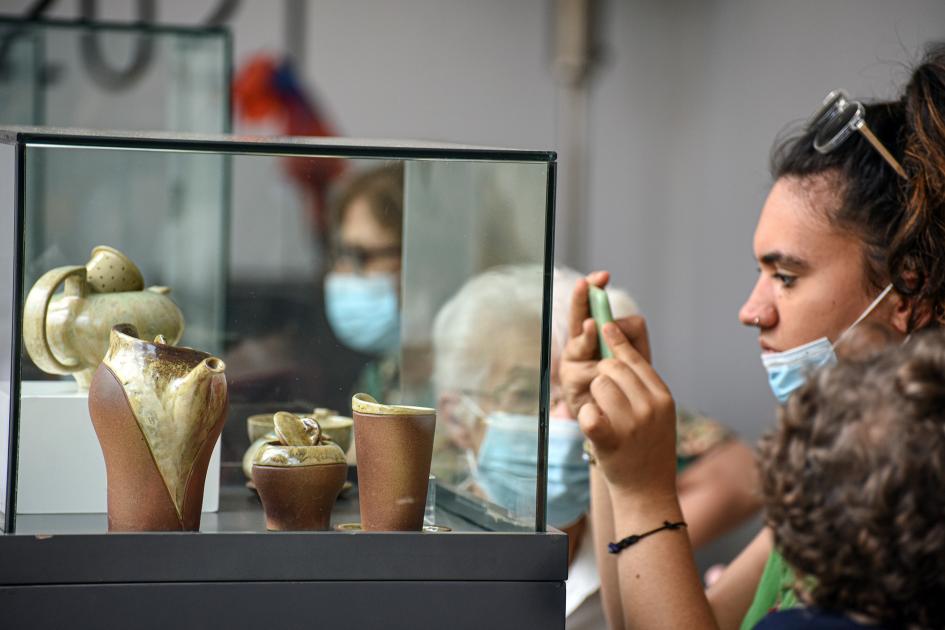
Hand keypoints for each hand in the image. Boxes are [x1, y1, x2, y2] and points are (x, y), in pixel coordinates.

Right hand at [559, 271, 651, 417]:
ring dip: (595, 344)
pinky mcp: (571, 386)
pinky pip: (587, 375)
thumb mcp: (636, 362)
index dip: (592, 290)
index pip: (589, 308)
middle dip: (582, 300)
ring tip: (597, 340)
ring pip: (583, 345)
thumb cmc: (629, 393)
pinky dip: (599, 377)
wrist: (621, 435)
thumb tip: (613, 325)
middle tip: (586, 284)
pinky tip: (601, 383)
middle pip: (578, 318)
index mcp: (593, 338)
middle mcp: (578, 349)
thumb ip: (629, 340)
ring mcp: (572, 367)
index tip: (602, 276)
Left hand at [579, 321, 676, 501]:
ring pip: (598, 385)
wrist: (648, 492)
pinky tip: (594, 425)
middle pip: (611, 367)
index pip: (634, 359)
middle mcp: (650, 406)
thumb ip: (644, 385)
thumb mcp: (658, 414)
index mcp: (662, 396)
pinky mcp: (611, 440)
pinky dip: (586, 418)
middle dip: (601, 377)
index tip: (605, 325)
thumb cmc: (648, 449)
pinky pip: (589, 414)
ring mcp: (632, 424)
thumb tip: (621, 349)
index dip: (616, 340)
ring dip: (594, 399)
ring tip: (605, 418)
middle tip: (605, 398)